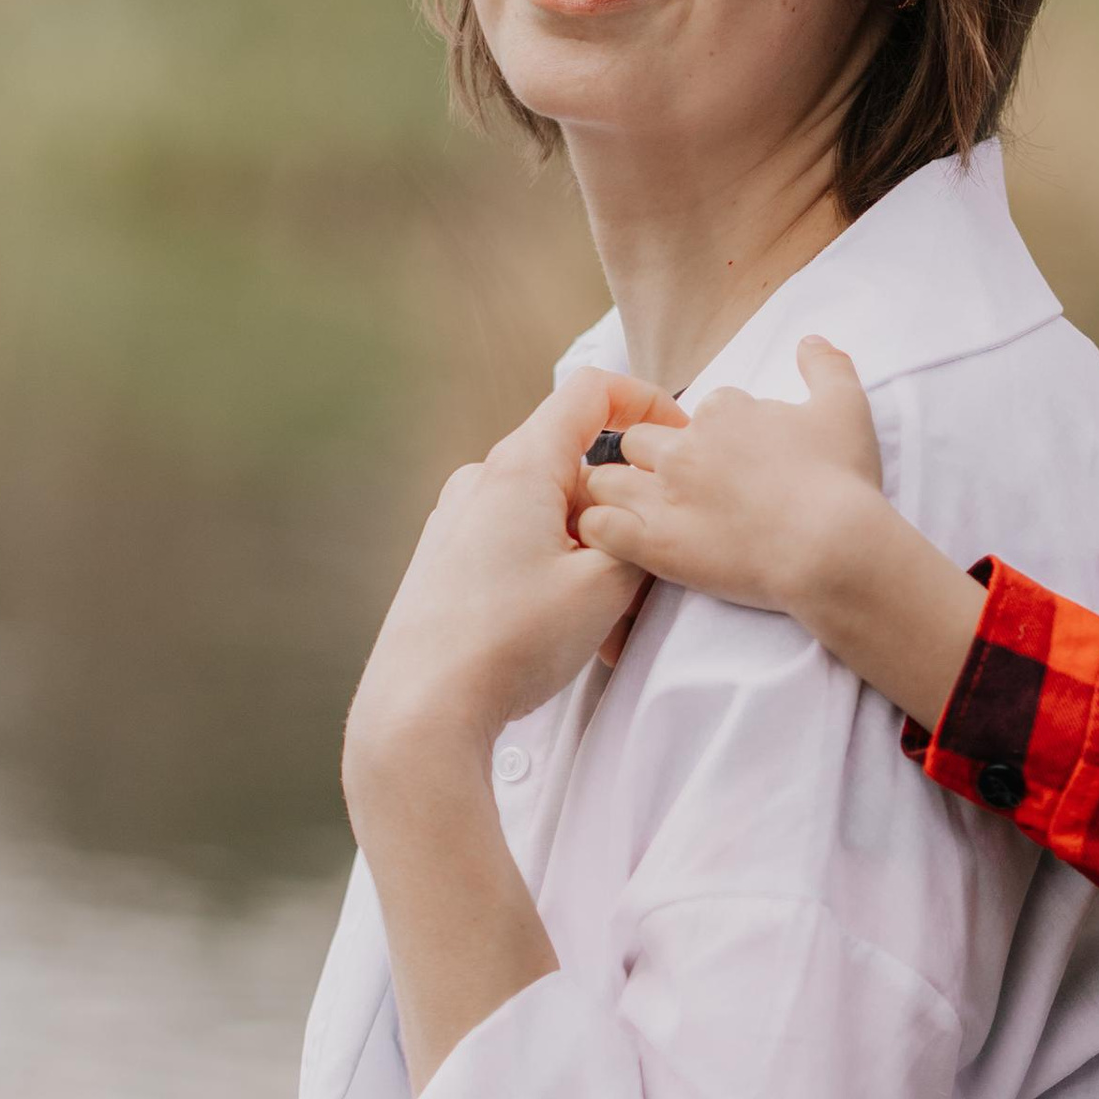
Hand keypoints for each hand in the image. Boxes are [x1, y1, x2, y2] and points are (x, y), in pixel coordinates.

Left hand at [342, 371, 685, 835]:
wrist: (423, 707)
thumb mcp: (607, 585)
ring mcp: (455, 520)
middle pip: (573, 468)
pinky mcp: (444, 561)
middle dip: (618, 519)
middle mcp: (480, 481)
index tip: (675, 437)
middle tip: (647, 582)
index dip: (645, 401)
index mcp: (520, 467)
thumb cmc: (509, 642)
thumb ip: (638, 535)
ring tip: (604, 628)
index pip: (590, 392)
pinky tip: (563, 636)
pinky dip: (552, 577)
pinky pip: (515, 548)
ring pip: (547, 517)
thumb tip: (638, 520)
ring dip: (588, 560)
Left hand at [578, 338, 984, 730]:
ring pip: (607, 478)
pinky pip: (599, 525)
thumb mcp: (846, 407)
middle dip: (652, 459)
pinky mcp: (652, 541)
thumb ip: (827, 366)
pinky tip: (623, 542)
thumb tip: (811, 340)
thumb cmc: (841, 480)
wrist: (832, 547)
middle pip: (641, 440)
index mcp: (722, 412)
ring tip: (641, 516)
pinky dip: (601, 529)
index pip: (698, 413)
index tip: (732, 466)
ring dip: (618, 492)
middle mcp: (683, 446)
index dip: (711, 439)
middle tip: (679, 490)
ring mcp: (663, 493)